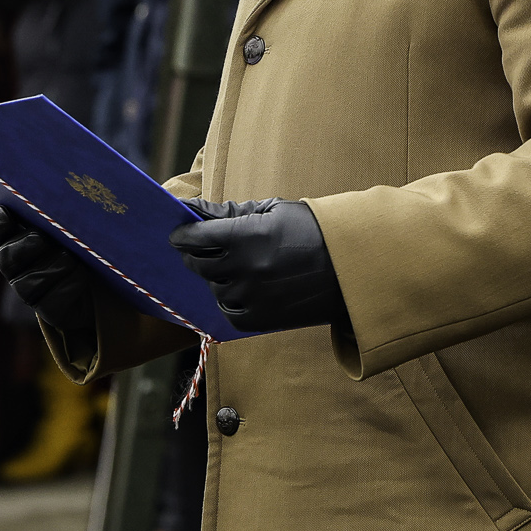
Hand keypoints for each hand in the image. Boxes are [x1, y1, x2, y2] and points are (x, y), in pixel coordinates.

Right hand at [0, 206, 96, 340]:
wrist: (98, 289)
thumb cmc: (82, 247)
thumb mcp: (70, 228)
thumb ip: (59, 215)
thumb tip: (64, 194)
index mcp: (17, 241)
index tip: (5, 211)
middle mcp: (17, 268)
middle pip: (6, 257)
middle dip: (24, 246)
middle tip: (42, 238)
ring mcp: (29, 291)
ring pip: (29, 281)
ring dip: (53, 266)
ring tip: (72, 258)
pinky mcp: (48, 310)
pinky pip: (51, 300)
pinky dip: (68, 286)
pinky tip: (80, 276)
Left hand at [170, 198, 348, 333]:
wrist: (351, 266)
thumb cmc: (313, 230)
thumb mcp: (274, 210)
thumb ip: (230, 213)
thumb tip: (195, 211)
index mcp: (248, 236)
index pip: (197, 237)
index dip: (183, 233)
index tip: (178, 232)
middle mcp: (247, 269)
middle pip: (200, 264)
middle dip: (194, 254)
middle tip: (196, 248)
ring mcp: (254, 297)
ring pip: (214, 289)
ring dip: (215, 277)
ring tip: (230, 267)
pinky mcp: (262, 320)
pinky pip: (229, 313)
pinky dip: (229, 301)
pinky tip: (239, 288)